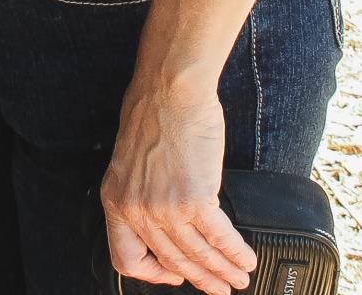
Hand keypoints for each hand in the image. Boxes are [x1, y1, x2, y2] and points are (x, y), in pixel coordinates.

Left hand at [101, 78, 257, 294]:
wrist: (170, 88)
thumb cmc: (152, 110)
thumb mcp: (131, 159)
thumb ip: (141, 191)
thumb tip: (162, 217)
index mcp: (116, 199)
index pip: (127, 257)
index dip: (151, 273)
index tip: (171, 274)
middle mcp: (137, 209)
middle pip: (172, 260)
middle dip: (201, 278)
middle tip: (219, 287)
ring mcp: (165, 208)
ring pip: (198, 255)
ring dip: (224, 271)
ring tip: (238, 277)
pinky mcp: (194, 200)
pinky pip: (219, 238)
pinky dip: (236, 252)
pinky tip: (245, 257)